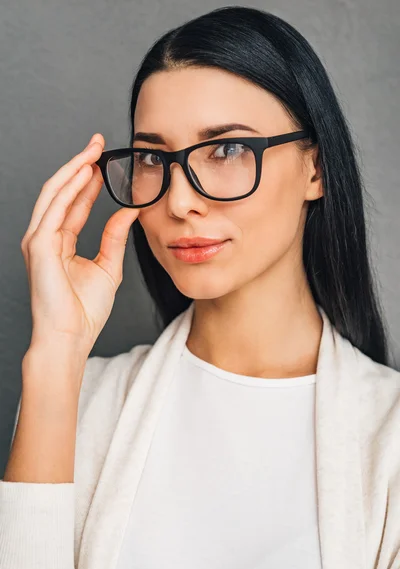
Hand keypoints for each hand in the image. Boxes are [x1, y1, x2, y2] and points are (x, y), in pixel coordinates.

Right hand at [21, 133, 140, 357]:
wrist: (71, 338)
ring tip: (93, 150)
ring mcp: (39, 241)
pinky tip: (84, 172)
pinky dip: (68, 189)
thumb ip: (115, 237)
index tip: (105, 162)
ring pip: (55, 194)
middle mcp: (46, 237)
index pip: (74, 203)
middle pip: (62, 192)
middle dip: (80, 165)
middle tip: (98, 144)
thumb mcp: (108, 267)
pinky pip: (54, 210)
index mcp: (61, 243)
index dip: (88, 180)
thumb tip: (130, 210)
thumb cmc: (85, 311)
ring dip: (74, 169)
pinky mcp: (38, 247)